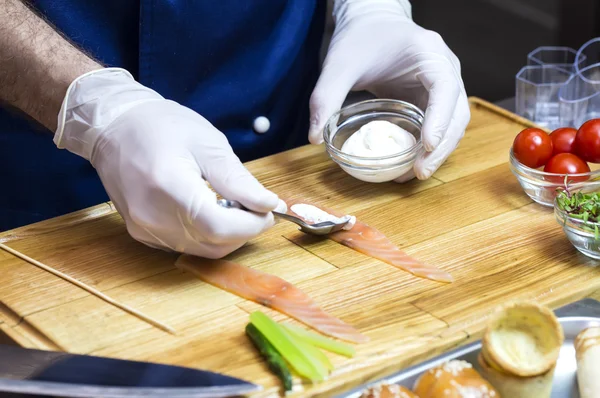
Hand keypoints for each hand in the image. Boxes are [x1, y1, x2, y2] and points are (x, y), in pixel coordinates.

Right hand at [55, 68, 282, 257]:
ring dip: (228, 235)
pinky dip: (207, 235)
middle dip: (244, 231)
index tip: (268, 210)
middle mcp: (151, 216)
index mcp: (168, 186)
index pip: (219, 227)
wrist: (113, 127)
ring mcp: (144, 228)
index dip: (251, 225)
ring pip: (202, 250)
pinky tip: (210, 211)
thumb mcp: (207, 143)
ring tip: (233, 206)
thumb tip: (268, 204)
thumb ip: (237, 179)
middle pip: (213, 244)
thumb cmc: (160, 126)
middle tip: (256, 207)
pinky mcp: (142, 233)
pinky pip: (185, 246)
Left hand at [309, 0, 469, 180]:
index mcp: (429, 53)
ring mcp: (443, 85)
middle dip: (441, 146)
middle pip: (457, 112)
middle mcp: (445, 68)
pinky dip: (428, 147)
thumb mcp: (339, 64)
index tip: (428, 145)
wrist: (370, 23)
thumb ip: (325, 97)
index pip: (444, 88)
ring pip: (453, 124)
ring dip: (437, 152)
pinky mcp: (432, 99)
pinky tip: (409, 164)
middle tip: (420, 172)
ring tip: (413, 174)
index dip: (440, 118)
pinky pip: (439, 126)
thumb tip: (314, 137)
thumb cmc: (359, 38)